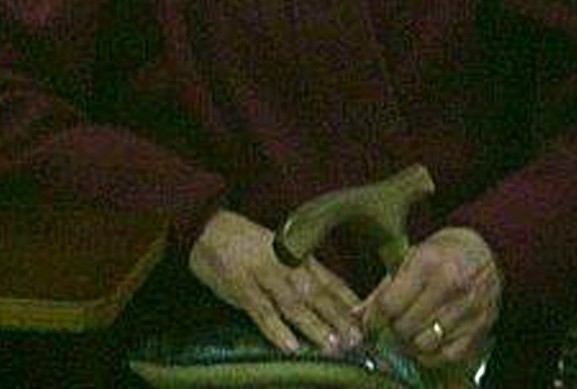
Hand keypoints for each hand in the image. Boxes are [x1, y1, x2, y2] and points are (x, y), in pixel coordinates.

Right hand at [187, 208, 362, 355]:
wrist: (207, 228)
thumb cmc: (247, 244)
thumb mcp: (281, 252)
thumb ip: (306, 274)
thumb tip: (339, 300)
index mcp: (298, 255)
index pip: (330, 281)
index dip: (349, 303)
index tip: (369, 323)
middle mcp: (286, 264)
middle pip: (316, 294)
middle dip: (338, 318)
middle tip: (356, 341)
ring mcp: (263, 276)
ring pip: (293, 305)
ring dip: (314, 326)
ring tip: (332, 346)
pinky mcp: (241, 287)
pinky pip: (261, 312)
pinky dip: (277, 330)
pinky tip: (291, 347)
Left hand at [357, 226, 499, 371]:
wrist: (487, 249)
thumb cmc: (442, 252)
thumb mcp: (410, 257)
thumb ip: (383, 289)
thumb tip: (356, 316)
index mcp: (427, 263)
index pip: (389, 304)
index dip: (374, 319)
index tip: (370, 324)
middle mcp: (449, 286)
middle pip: (405, 327)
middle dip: (392, 330)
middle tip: (392, 326)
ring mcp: (467, 309)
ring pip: (424, 344)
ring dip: (411, 344)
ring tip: (409, 333)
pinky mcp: (480, 327)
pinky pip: (447, 355)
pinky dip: (432, 354)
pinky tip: (426, 342)